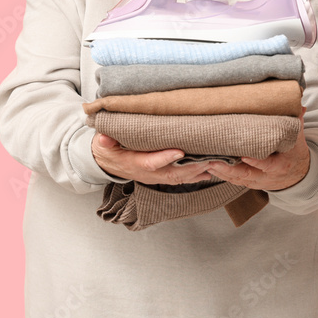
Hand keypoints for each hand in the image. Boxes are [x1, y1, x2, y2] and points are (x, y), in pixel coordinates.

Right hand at [91, 133, 213, 184]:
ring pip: (179, 178)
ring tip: (214, 164)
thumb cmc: (109, 149)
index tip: (180, 152)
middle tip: (208, 159)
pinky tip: (209, 171)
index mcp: (133, 163)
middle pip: (171, 173)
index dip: (164, 158)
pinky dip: (195, 176)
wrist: (107, 163)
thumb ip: (105, 140)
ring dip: (197, 172)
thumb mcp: (103, 143)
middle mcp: (147, 174)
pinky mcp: (161, 177)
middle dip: (191, 168)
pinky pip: (180, 179)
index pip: (150, 163)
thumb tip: (103, 139)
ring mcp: (155, 177)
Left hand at [205, 115, 310, 191]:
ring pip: (237, 179)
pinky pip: (234, 181)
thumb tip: (298, 104)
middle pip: (247, 175)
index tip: (244, 156)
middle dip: (229, 169)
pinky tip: (210, 168)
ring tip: (207, 163)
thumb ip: (295, 122)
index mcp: (280, 165)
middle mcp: (267, 176)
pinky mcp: (249, 183)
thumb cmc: (294, 153)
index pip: (268, 165)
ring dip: (222, 172)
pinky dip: (222, 175)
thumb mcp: (298, 139)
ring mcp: (257, 181)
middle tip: (214, 161)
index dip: (256, 162)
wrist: (297, 175)